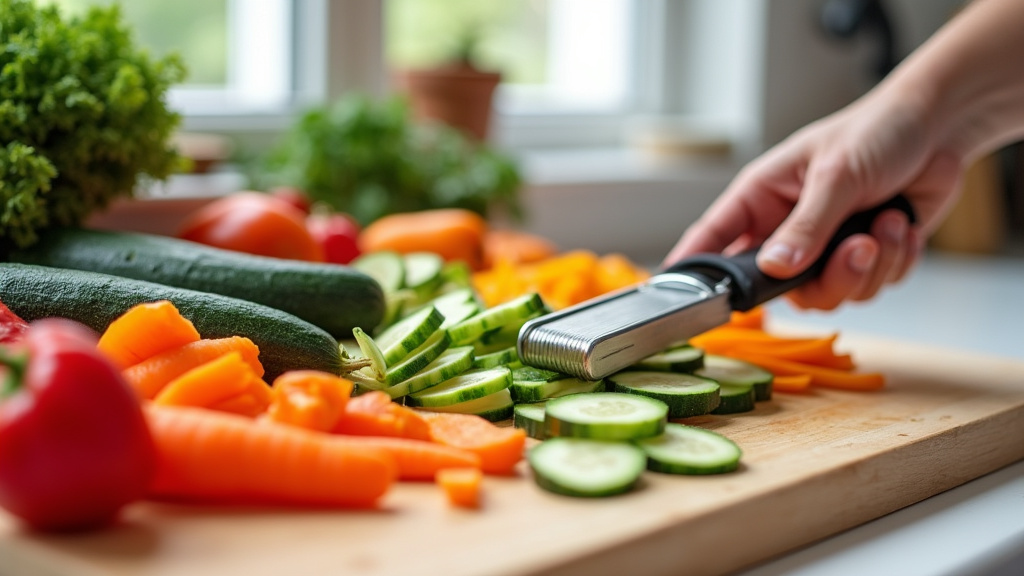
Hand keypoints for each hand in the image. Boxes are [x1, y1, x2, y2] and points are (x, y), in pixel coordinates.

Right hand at [663, 87, 962, 309]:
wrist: (940, 129)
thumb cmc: (877, 130)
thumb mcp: (836, 174)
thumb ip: (806, 226)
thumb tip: (775, 268)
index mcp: (762, 197)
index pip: (713, 238)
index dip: (695, 269)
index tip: (684, 298)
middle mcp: (786, 228)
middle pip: (780, 288)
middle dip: (827, 276)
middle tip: (857, 247)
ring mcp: (825, 248)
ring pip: (828, 295)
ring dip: (867, 267)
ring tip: (886, 224)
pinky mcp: (864, 260)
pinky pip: (869, 288)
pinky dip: (895, 261)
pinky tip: (900, 223)